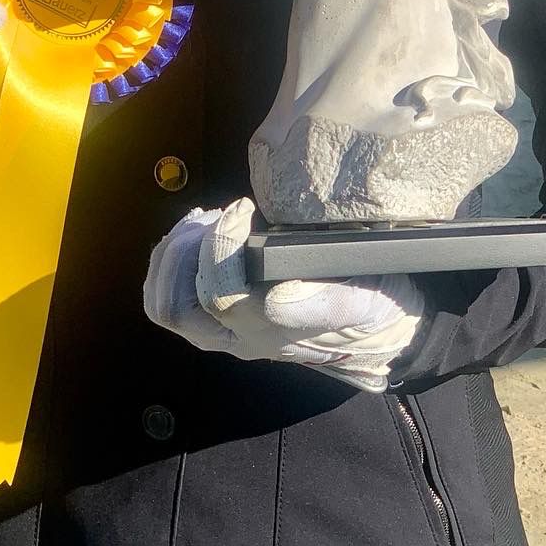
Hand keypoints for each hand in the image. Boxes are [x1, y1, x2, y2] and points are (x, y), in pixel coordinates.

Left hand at [144, 198, 423, 393]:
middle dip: (182, 252)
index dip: (219, 245)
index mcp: (270, 331)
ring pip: (165, 305)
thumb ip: (327, 302)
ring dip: (173, 256)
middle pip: (174, 307)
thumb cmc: (372, 306)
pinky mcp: (219, 318)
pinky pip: (171, 300)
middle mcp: (239, 337)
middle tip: (213, 216)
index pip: (217, 295)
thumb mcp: (365, 301)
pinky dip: (173, 262)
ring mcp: (225, 331)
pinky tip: (202, 232)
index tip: (244, 208)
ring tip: (204, 221)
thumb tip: (276, 296)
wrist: (379, 331)